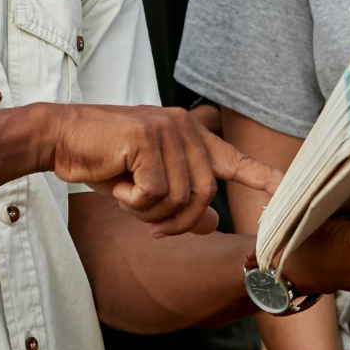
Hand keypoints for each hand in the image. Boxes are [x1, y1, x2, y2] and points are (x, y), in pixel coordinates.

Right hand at [47, 104, 281, 237]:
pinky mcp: (147, 137)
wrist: (61, 137)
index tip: (288, 191)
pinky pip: (154, 192)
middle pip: (203, 195)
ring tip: (126, 194)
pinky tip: (117, 184)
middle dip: (176, 220)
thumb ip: (181, 198)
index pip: (234, 160)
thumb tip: (211, 222)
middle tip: (148, 221)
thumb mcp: (146, 183)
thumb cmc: (104, 159)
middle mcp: (183, 127)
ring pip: (179, 198)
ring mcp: (166, 129)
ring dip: (149, 211)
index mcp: (189, 135)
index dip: (263, 178)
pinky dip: (133, 201)